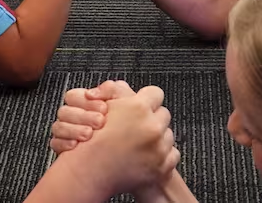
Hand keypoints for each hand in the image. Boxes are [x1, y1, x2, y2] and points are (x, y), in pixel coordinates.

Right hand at [49, 80, 134, 153]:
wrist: (135, 149)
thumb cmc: (130, 123)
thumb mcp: (126, 101)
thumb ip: (111, 89)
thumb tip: (92, 93)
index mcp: (85, 103)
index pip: (72, 96)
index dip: (85, 101)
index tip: (103, 108)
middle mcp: (74, 116)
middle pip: (64, 111)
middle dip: (82, 116)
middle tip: (99, 122)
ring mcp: (68, 132)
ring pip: (58, 127)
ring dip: (73, 130)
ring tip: (89, 135)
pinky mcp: (64, 148)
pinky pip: (55, 143)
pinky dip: (64, 144)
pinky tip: (76, 146)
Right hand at [60, 86, 177, 194]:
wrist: (89, 174)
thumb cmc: (91, 141)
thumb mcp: (101, 108)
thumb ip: (118, 92)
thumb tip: (129, 88)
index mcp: (138, 108)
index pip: (155, 93)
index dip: (146, 99)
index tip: (141, 107)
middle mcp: (152, 127)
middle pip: (164, 114)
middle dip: (152, 119)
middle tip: (137, 127)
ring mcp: (159, 148)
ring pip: (168, 134)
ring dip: (157, 137)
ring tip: (139, 143)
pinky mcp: (163, 166)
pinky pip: (172, 154)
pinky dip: (162, 155)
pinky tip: (145, 156)